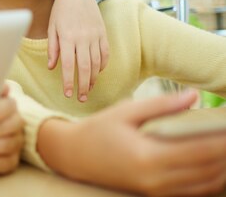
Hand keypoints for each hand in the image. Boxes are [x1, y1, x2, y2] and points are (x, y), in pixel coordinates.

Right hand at [38, 90, 225, 195]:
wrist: (74, 156)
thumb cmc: (98, 130)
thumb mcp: (125, 111)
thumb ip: (161, 105)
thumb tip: (194, 96)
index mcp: (148, 156)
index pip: (200, 151)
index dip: (223, 141)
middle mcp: (155, 179)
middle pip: (209, 171)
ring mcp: (156, 190)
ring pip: (206, 185)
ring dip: (223, 168)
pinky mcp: (155, 194)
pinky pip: (193, 191)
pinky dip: (211, 180)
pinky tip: (217, 165)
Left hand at [48, 0, 109, 101]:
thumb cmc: (61, 10)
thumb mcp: (52, 27)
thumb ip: (53, 48)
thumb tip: (52, 68)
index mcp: (67, 37)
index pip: (68, 64)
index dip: (68, 81)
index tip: (68, 94)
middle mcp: (83, 38)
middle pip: (85, 67)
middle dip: (83, 85)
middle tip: (80, 99)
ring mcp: (95, 36)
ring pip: (96, 63)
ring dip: (93, 79)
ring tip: (88, 90)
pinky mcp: (103, 34)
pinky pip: (105, 54)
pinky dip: (102, 66)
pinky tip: (97, 73)